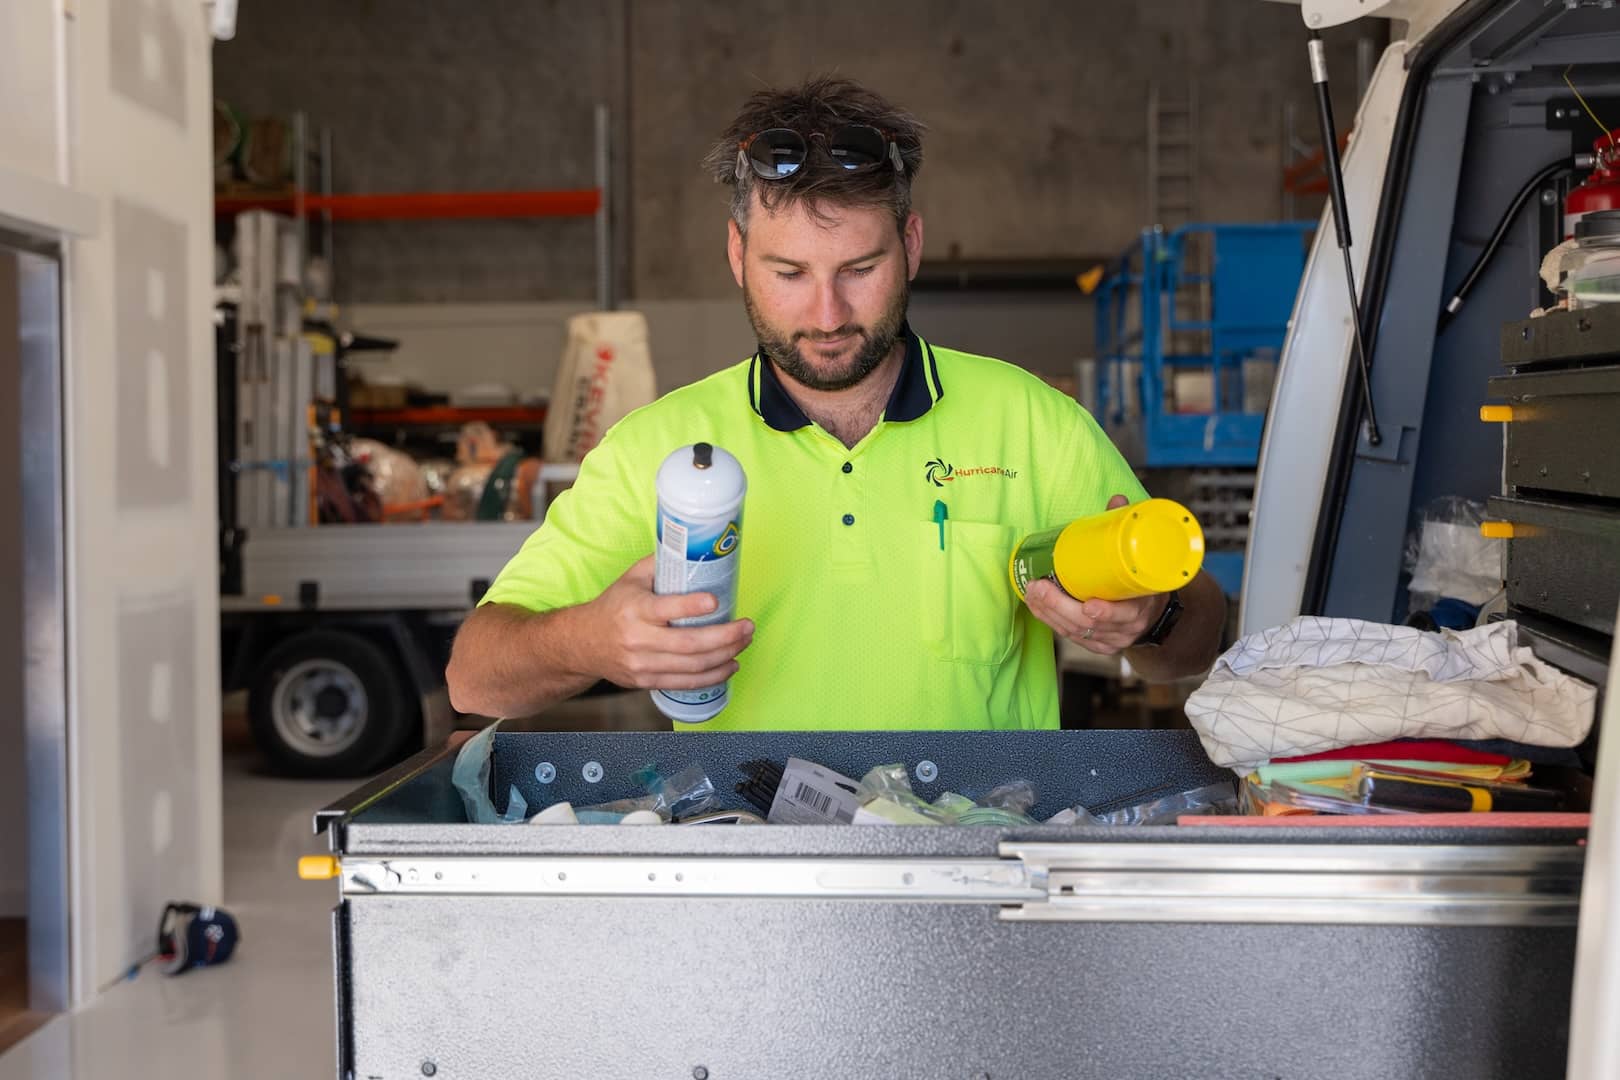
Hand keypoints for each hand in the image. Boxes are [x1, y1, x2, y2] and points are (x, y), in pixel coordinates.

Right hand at [583, 555, 753, 690]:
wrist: (582, 644)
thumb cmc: (613, 607)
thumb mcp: (630, 578)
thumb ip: (661, 564)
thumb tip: (695, 546)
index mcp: (634, 609)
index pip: (665, 609)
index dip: (692, 606)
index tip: (715, 601)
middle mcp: (637, 639)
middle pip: (688, 644)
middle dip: (725, 637)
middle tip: (747, 626)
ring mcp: (642, 664)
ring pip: (691, 666)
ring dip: (725, 656)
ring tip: (744, 642)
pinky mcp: (646, 681)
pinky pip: (685, 683)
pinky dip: (712, 676)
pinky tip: (730, 665)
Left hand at [1021, 494, 1170, 655]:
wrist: (1153, 616)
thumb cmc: (1145, 585)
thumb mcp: (1145, 560)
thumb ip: (1129, 532)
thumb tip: (1118, 501)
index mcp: (1141, 609)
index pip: (1125, 615)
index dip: (1108, 613)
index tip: (1090, 606)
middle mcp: (1124, 629)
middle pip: (1088, 625)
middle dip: (1059, 606)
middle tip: (1039, 586)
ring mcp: (1108, 640)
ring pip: (1073, 631)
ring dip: (1048, 612)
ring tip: (1032, 591)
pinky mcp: (1094, 644)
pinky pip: (1068, 635)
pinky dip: (1050, 620)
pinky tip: (1035, 605)